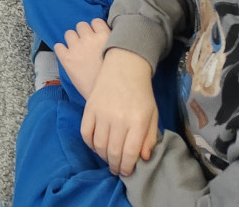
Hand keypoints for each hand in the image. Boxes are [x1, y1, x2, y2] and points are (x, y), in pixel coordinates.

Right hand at [76, 41, 158, 175]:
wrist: (124, 66)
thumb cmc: (142, 92)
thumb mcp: (153, 115)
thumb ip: (149, 137)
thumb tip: (142, 157)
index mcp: (137, 121)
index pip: (130, 153)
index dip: (128, 167)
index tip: (127, 172)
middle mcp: (118, 119)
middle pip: (113, 152)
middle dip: (115, 166)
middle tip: (117, 169)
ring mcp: (102, 112)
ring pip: (98, 145)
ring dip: (103, 157)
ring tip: (107, 159)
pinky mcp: (89, 107)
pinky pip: (85, 132)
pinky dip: (89, 143)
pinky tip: (96, 145)